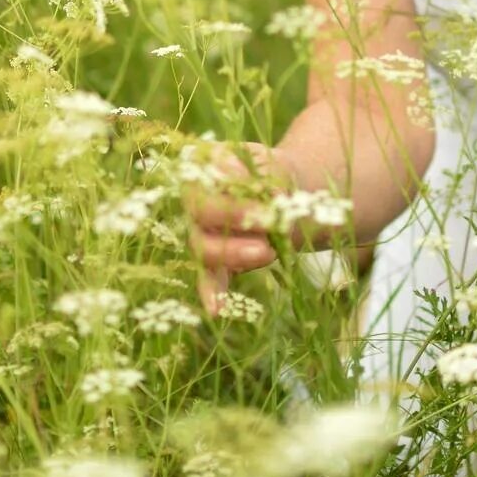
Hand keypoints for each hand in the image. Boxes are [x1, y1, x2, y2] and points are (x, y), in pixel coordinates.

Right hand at [183, 140, 279, 317]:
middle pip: (202, 212)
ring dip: (233, 253)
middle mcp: (193, 202)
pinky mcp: (214, 262)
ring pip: (204, 247)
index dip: (234, 180)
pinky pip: (209, 278)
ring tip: (267, 252)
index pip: (206, 173)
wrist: (282, 195)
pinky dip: (213, 293)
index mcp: (204, 167)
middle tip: (270, 219)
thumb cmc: (274, 175)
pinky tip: (217, 310)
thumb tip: (271, 196)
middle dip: (235, 216)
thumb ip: (269, 176)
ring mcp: (201, 233)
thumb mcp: (275, 166)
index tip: (266, 188)